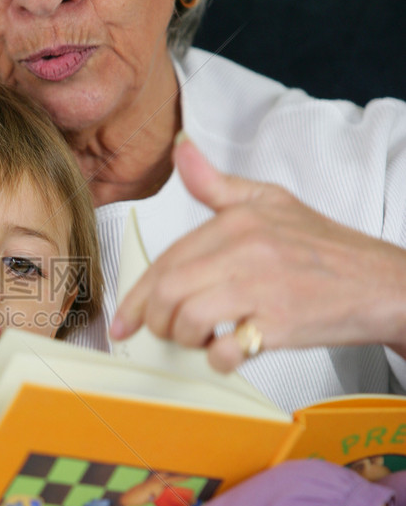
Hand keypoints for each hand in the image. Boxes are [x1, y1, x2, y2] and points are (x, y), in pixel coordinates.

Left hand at [111, 137, 405, 371]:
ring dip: (184, 339)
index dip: (138, 296)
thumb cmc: (325, 248)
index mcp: (237, 220)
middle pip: (168, 291)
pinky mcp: (280, 323)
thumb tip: (181, 147)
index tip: (126, 320)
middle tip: (165, 331)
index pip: (166, 260)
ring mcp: (262, 287)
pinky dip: (218, 358)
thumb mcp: (271, 202)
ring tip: (201, 338)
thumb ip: (217, 184)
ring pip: (188, 319)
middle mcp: (246, 249)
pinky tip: (229, 351)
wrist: (382, 283)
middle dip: (155, 321)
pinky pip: (226, 349)